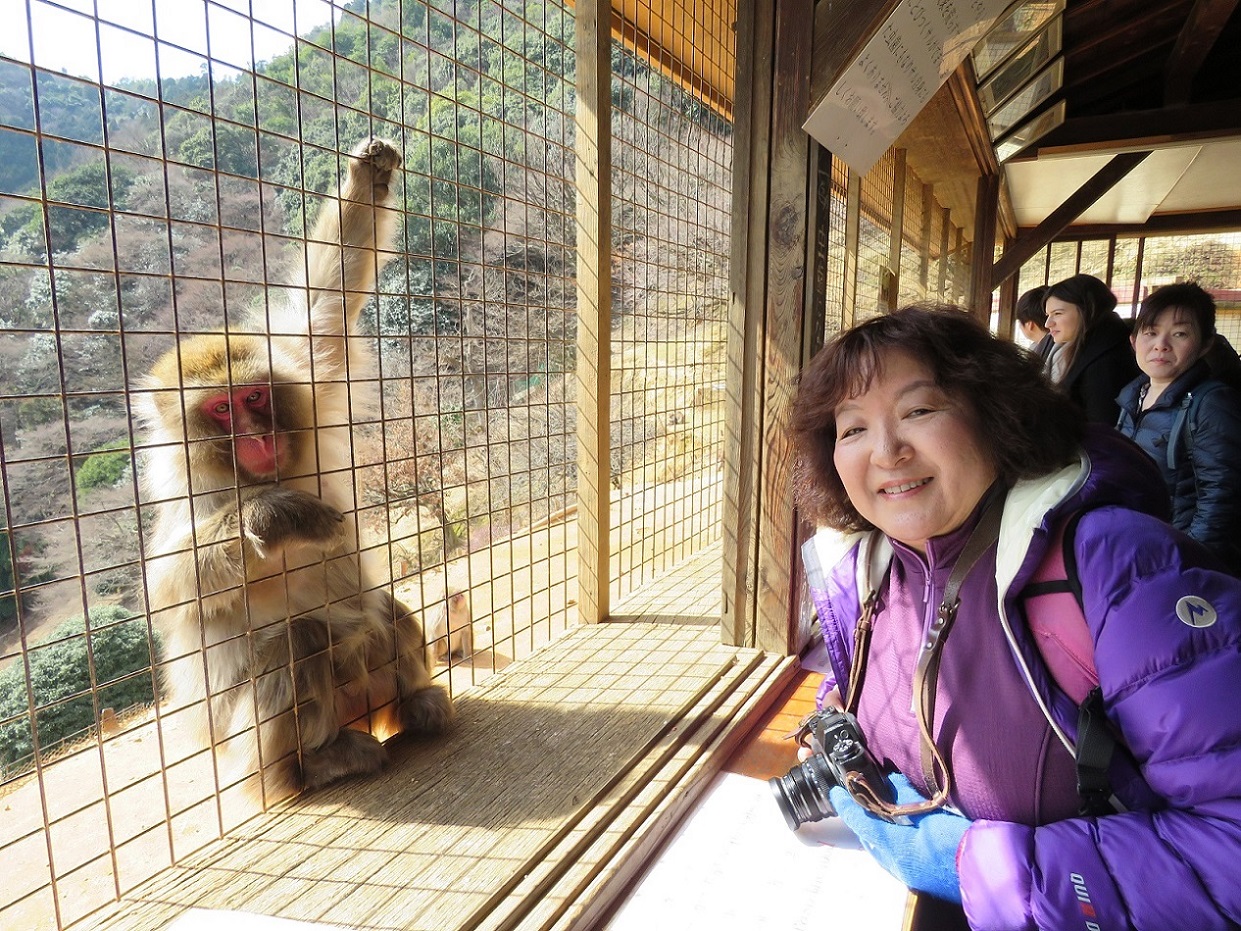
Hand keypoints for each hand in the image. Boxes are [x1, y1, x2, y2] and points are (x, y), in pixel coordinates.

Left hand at [828, 772, 970, 903]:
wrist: (989, 873)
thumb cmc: (960, 840)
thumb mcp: (930, 813)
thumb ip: (905, 797)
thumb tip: (889, 782)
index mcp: (894, 846)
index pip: (861, 821)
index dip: (847, 805)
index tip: (836, 791)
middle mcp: (895, 863)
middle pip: (869, 838)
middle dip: (862, 819)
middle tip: (859, 799)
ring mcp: (907, 875)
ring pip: (881, 850)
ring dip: (877, 831)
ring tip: (879, 813)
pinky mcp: (919, 879)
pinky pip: (895, 858)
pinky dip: (893, 843)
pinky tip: (900, 833)